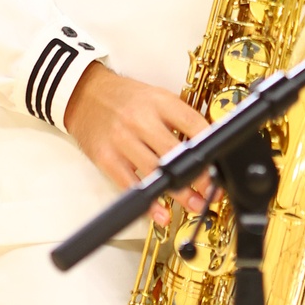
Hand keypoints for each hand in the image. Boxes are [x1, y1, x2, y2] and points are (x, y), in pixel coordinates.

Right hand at [64, 62, 211, 226]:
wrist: (85, 93)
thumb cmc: (125, 98)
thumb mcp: (156, 97)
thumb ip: (179, 117)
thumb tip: (206, 145)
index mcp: (159, 100)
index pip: (193, 124)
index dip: (210, 148)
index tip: (219, 165)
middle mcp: (140, 119)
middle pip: (175, 154)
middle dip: (197, 177)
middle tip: (211, 192)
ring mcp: (122, 139)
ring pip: (155, 172)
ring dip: (178, 194)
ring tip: (194, 205)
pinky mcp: (106, 157)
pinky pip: (130, 185)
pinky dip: (147, 203)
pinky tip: (160, 212)